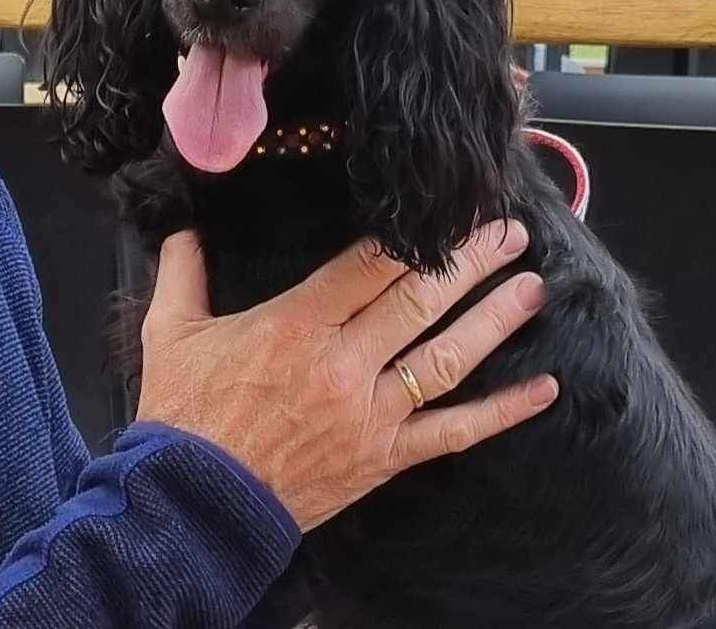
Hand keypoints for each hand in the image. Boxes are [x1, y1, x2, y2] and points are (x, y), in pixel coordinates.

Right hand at [135, 223, 556, 532]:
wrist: (195, 507)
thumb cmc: (183, 417)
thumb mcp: (171, 331)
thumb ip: (181, 269)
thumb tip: (180, 223)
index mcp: (296, 324)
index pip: (369, 265)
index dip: (413, 235)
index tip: (446, 209)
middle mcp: (343, 363)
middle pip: (419, 300)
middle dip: (469, 262)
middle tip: (507, 231)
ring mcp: (371, 413)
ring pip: (446, 357)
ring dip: (494, 319)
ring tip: (531, 286)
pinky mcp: (385, 458)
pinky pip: (454, 432)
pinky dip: (503, 412)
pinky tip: (544, 390)